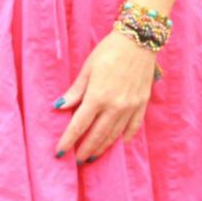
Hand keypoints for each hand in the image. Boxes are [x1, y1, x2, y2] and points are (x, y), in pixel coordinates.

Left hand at [53, 28, 160, 163]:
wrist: (138, 40)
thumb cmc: (109, 51)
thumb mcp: (87, 68)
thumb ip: (75, 91)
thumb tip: (59, 107)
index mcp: (97, 97)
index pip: (79, 126)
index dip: (68, 141)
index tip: (60, 152)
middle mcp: (115, 106)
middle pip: (97, 135)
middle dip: (85, 150)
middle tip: (77, 160)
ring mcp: (130, 106)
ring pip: (115, 135)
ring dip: (103, 147)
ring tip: (93, 157)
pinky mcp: (142, 103)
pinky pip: (134, 126)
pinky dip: (126, 137)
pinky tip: (121, 143)